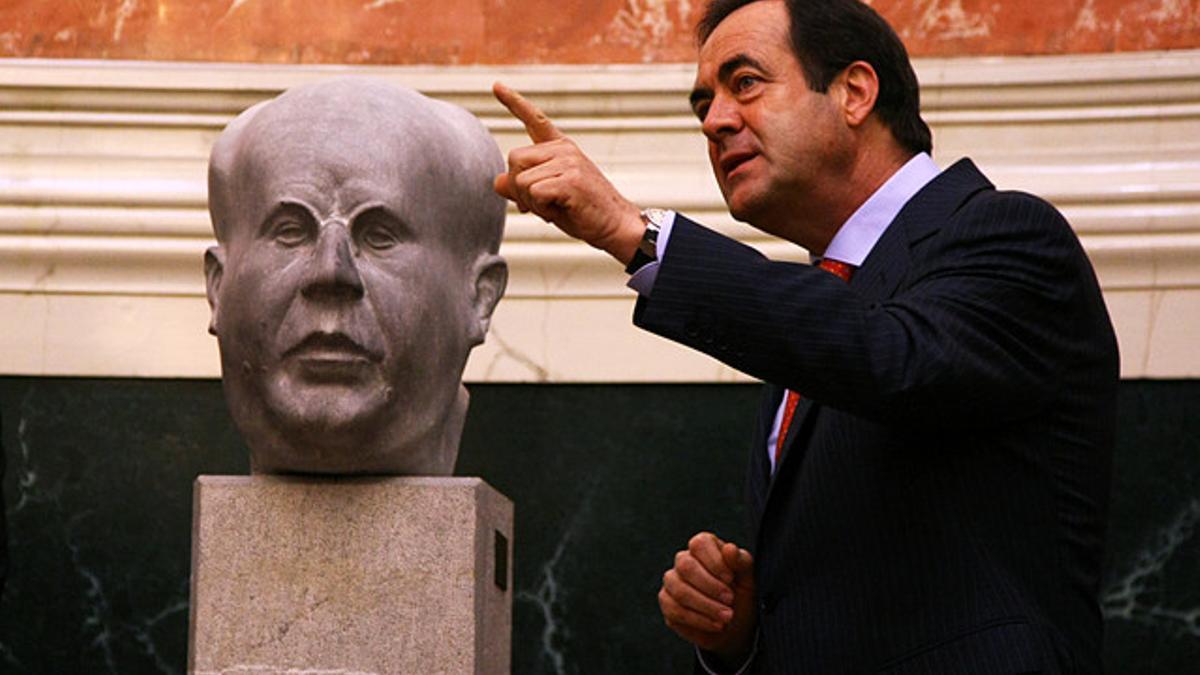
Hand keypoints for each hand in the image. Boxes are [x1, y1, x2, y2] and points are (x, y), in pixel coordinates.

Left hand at [492, 81, 643, 263]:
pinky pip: (534, 193)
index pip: (534, 120)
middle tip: (539, 203)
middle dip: (518, 187)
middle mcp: (563, 149)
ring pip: (521, 180)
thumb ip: (521, 186)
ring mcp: (568, 162)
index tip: (497, 86)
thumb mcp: (547, 196)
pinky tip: (560, 211)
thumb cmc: (582, 210)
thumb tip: (497, 182)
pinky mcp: (571, 179)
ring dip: (530, 202)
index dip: (514, 103)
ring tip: (554, 207)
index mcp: (559, 148)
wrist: (614, 224)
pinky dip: (541, 209)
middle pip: (514, 159)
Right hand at [659, 532, 756, 666]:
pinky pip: (675, 610)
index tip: (730, 578)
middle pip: (686, 567)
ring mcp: (672, 582)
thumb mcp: (748, 579)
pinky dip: (699, 620)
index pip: (699, 544)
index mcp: (704, 548)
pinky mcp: (667, 603)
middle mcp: (684, 561)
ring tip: (726, 616)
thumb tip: (730, 549)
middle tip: (730, 600)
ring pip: (680, 590)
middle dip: (711, 586)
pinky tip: (715, 624)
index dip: (714, 562)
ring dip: (706, 606)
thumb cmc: (740, 596)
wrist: (735, 626)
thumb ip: (741, 562)